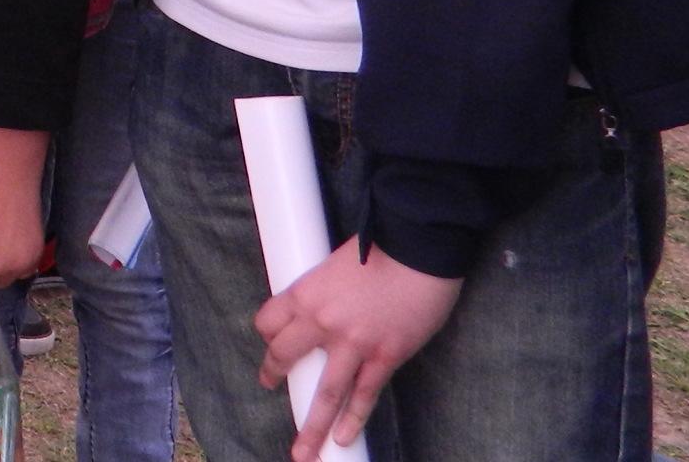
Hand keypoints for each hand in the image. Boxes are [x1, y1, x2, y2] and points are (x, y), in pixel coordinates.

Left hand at [255, 239, 462, 460]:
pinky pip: (364, 396)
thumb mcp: (336, 262)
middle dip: (274, 374)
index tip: (271, 342)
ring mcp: (354, 344)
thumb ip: (326, 289)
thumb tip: (325, 305)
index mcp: (305, 293)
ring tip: (303, 451)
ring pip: (326, 393)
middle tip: (270, 385)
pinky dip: (353, 420)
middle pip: (286, 356)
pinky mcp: (385, 357)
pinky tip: (343, 439)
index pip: (270, 321)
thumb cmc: (381, 248)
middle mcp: (322, 322)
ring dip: (312, 425)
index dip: (268, 334)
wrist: (419, 250)